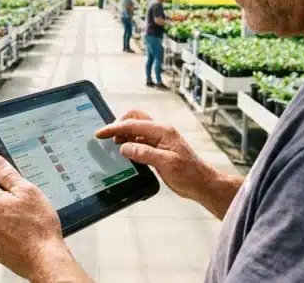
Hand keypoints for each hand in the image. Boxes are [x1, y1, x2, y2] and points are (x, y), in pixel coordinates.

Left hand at [0, 155, 65, 279]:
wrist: (45, 259)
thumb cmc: (39, 226)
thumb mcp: (28, 192)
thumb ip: (8, 175)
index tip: (11, 183)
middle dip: (4, 199)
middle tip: (25, 204)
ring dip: (6, 216)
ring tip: (27, 221)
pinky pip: (0, 234)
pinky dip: (9, 232)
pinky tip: (25, 234)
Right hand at [95, 117, 217, 202]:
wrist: (202, 184)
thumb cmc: (190, 173)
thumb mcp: (166, 164)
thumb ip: (144, 153)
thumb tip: (125, 147)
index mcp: (163, 131)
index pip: (133, 125)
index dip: (115, 128)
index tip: (101, 133)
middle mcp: (160, 132)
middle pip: (135, 119)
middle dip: (119, 125)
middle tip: (107, 136)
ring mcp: (159, 141)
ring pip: (136, 130)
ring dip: (124, 134)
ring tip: (112, 144)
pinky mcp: (158, 150)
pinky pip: (140, 141)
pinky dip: (129, 143)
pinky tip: (124, 151)